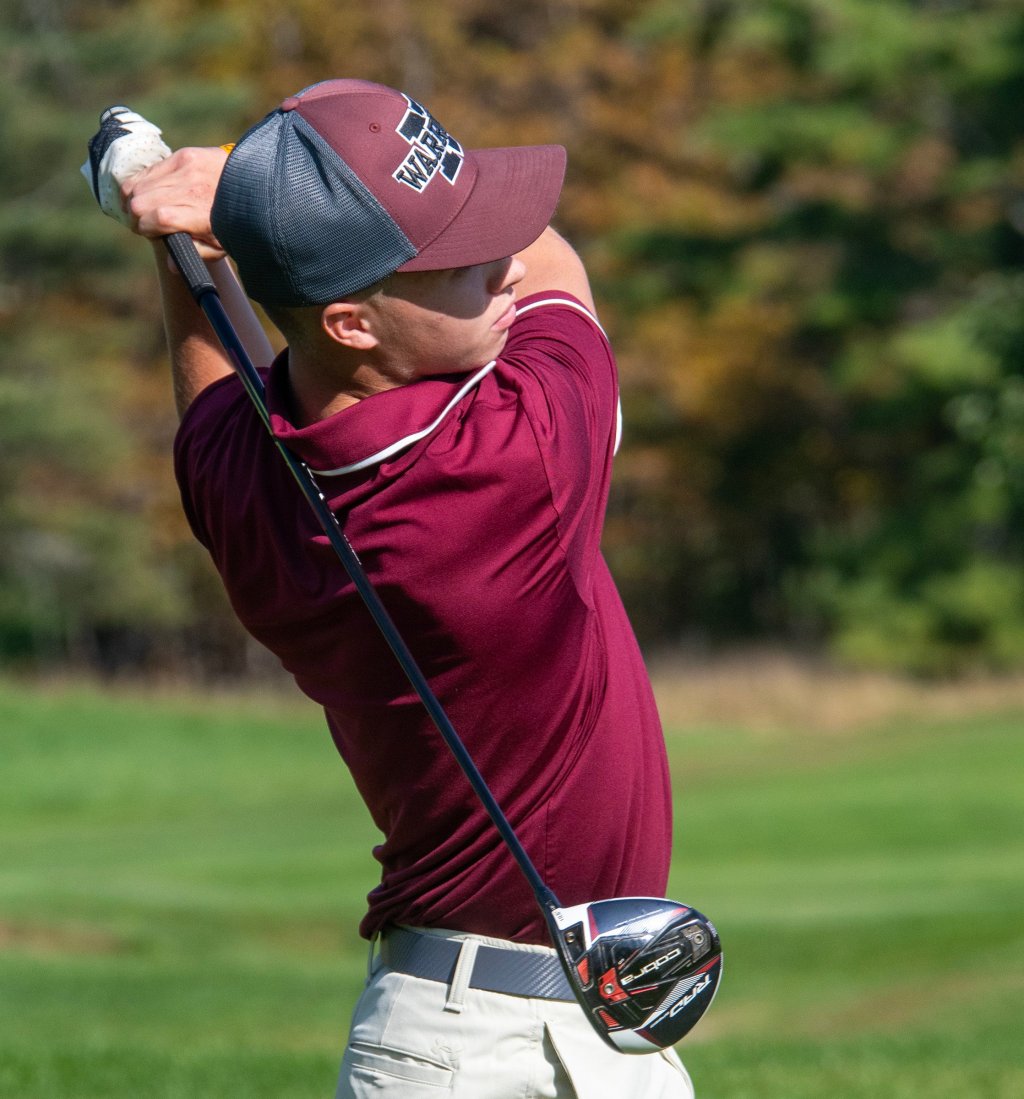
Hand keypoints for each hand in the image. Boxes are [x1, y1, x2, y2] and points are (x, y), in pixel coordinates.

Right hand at [82, 106, 228, 260]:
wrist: (259, 186)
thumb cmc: (238, 222)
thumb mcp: (221, 246)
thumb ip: (195, 254)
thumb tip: (171, 264)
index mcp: (201, 216)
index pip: (157, 219)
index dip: (145, 229)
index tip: (149, 233)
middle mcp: (192, 190)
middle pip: (140, 202)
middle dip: (136, 216)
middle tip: (144, 223)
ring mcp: (187, 169)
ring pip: (139, 184)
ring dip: (135, 198)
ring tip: (145, 208)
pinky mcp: (185, 155)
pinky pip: (149, 169)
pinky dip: (144, 182)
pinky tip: (152, 191)